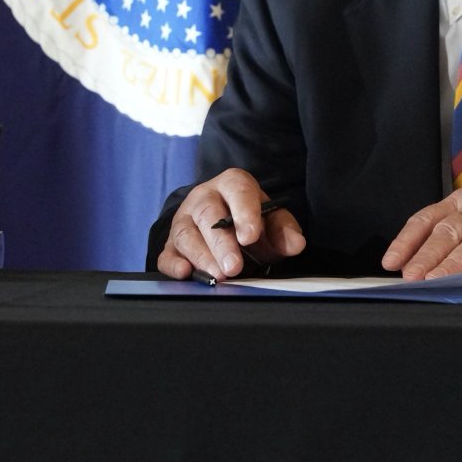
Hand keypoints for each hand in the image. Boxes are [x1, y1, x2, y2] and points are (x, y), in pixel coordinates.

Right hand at [156, 168, 305, 280]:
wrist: (223, 222)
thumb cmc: (249, 221)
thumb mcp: (272, 222)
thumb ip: (284, 231)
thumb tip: (296, 244)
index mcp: (232, 185)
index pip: (237, 191)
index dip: (244, 212)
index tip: (250, 235)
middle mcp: (204, 198)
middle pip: (206, 214)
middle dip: (220, 242)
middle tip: (234, 267)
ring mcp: (184, 220)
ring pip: (185, 234)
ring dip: (201, 256)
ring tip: (218, 276)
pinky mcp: (171, 243)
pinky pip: (166, 253)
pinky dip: (173, 264)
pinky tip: (185, 273)